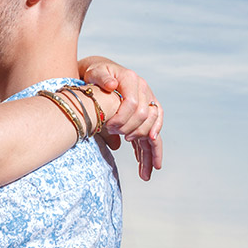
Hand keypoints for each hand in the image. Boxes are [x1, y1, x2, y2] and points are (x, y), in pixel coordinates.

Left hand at [79, 56, 163, 180]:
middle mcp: (144, 93)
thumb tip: (112, 84)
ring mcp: (146, 107)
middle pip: (148, 119)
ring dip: (151, 154)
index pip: (135, 104)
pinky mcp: (143, 118)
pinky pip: (150, 137)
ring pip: (153, 133)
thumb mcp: (95, 71)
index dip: (123, 118)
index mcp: (133, 82)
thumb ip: (102, 77)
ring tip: (145, 175)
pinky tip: (145, 167)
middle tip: (122, 139)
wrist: (97, 74)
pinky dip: (149, 152)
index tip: (110, 127)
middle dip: (135, 132)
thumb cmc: (94, 73)